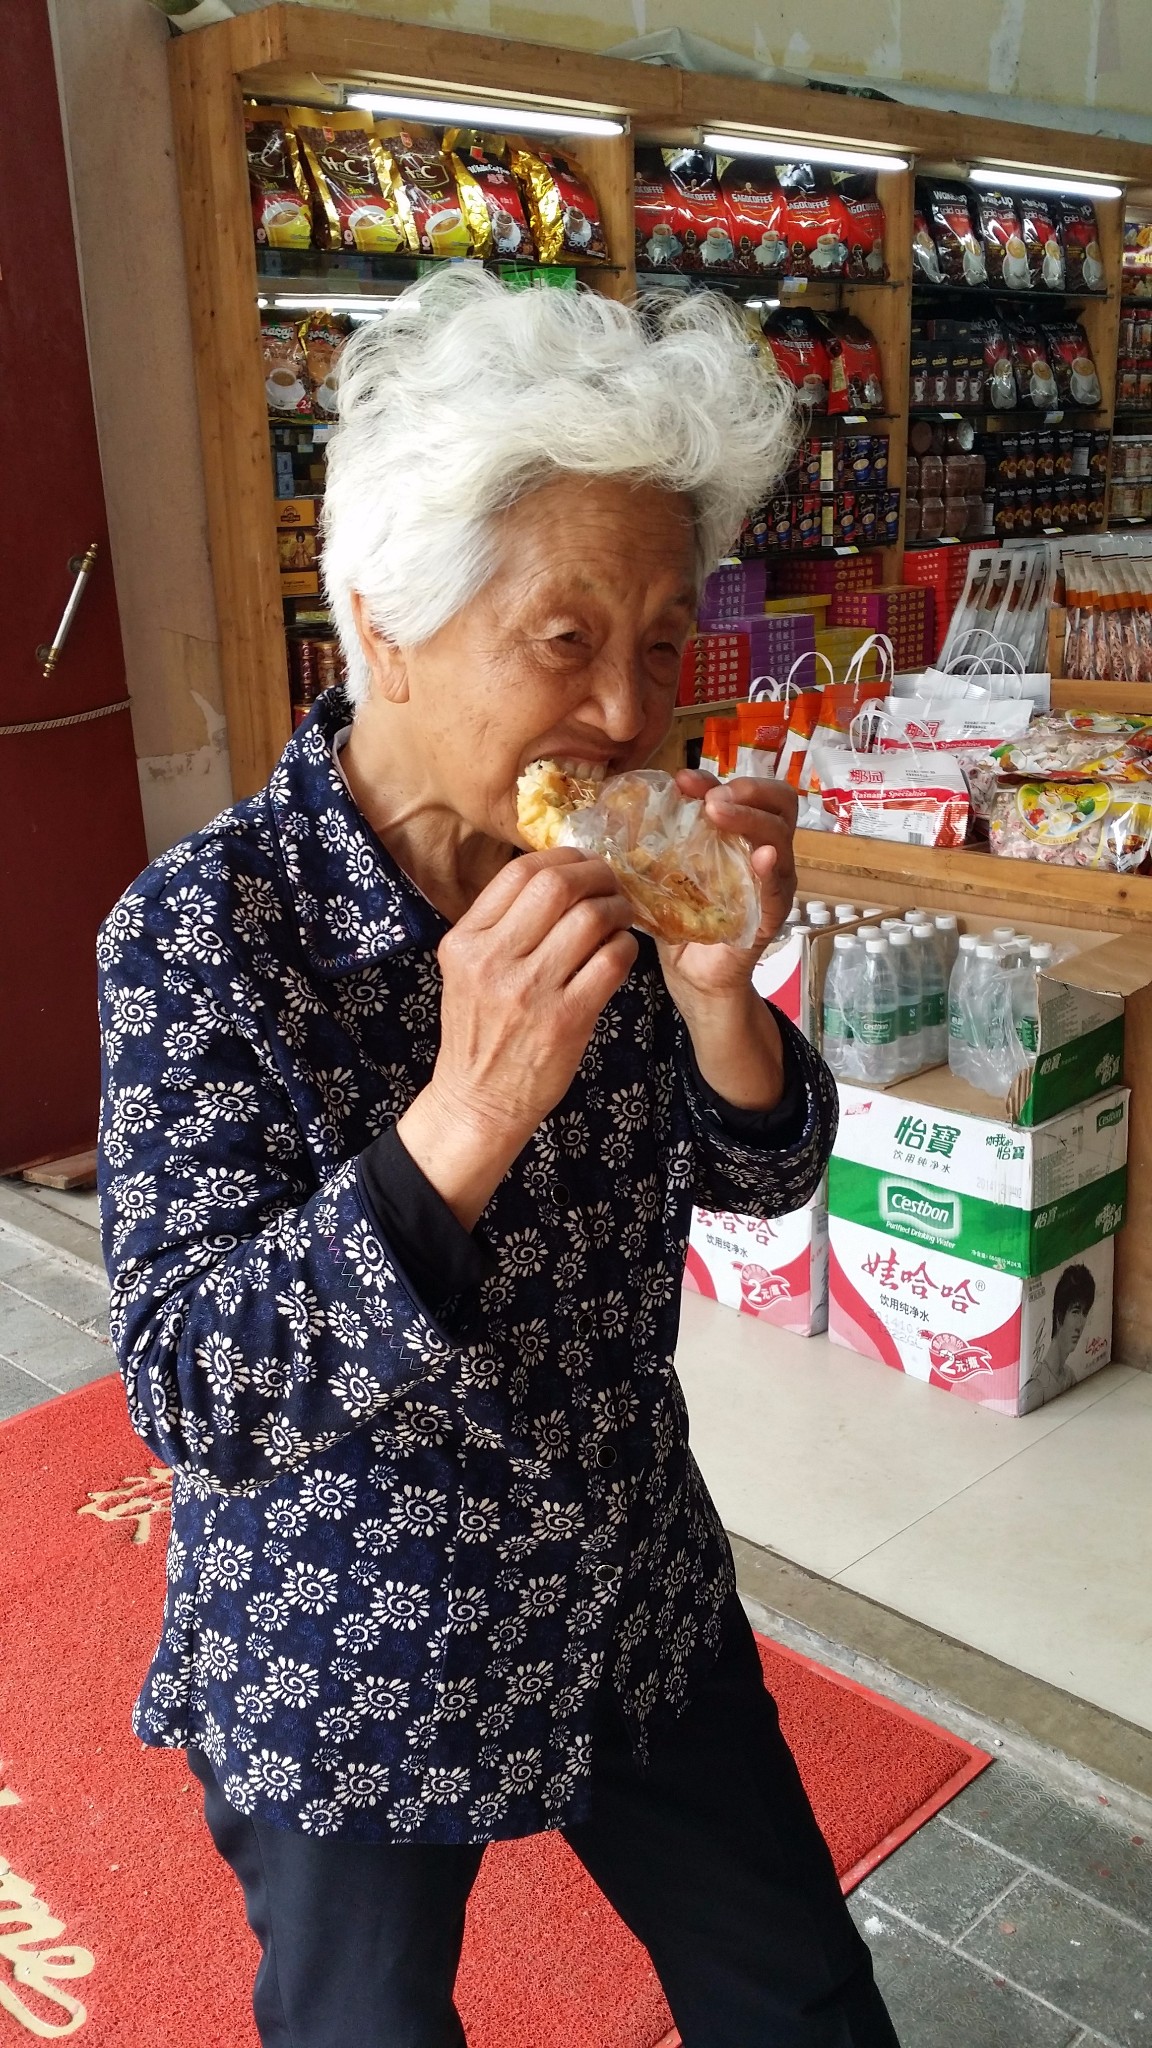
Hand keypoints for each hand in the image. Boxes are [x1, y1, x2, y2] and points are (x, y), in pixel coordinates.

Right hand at [396, 850, 637, 1226]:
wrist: (479, 1100)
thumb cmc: (480, 1031)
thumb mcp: (467, 971)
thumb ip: (499, 926)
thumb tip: (556, 876)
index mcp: (466, 942)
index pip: (519, 873)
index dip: (561, 856)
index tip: (582, 864)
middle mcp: (493, 961)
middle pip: (557, 885)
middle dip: (595, 874)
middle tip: (611, 884)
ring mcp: (529, 991)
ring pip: (590, 918)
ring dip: (617, 909)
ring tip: (621, 917)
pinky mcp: (566, 1019)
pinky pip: (611, 962)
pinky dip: (626, 948)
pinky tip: (621, 952)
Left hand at [658, 771, 796, 1004]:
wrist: (693, 976)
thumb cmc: (682, 919)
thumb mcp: (668, 872)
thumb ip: (660, 842)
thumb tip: (626, 809)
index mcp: (740, 837)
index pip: (746, 792)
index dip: (718, 778)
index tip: (682, 780)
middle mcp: (765, 853)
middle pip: (779, 802)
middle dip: (744, 790)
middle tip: (709, 799)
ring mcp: (773, 882)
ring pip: (780, 835)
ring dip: (751, 818)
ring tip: (718, 813)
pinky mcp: (772, 913)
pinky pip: (778, 885)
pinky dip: (771, 867)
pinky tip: (761, 856)